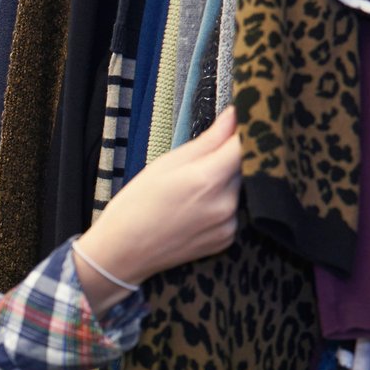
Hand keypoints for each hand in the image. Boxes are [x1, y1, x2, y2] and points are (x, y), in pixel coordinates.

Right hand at [74, 106, 242, 299]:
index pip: (246, 144)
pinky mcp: (227, 239)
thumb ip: (208, 140)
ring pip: (239, 189)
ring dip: (225, 183)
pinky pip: (233, 211)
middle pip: (245, 167)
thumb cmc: (136, 206)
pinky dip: (221, 205)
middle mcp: (225, 203)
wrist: (123, 253)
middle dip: (229, 159)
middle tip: (200, 164)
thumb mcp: (166, 164)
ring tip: (192, 191)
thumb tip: (234, 116)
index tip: (238, 125)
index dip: (245, 131)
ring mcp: (228, 224)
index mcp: (207, 179)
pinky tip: (195, 210)